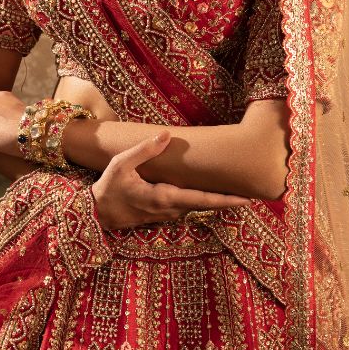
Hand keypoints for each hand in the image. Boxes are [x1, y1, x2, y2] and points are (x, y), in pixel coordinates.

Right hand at [90, 130, 250, 230]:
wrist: (96, 214)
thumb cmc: (108, 188)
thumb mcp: (122, 164)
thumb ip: (145, 149)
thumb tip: (168, 135)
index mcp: (164, 197)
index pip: (202, 200)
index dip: (225, 200)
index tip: (246, 199)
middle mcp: (170, 209)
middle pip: (205, 205)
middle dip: (227, 200)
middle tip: (252, 192)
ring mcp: (166, 214)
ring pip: (197, 206)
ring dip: (216, 200)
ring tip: (237, 190)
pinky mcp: (161, 214)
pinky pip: (187, 206)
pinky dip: (202, 200)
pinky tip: (210, 192)